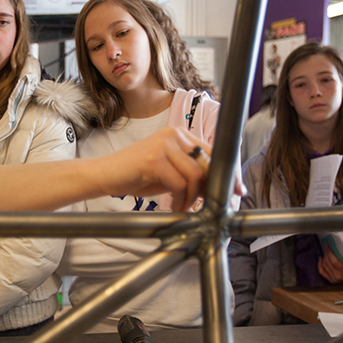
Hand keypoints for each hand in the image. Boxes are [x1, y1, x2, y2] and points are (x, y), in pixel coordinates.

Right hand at [99, 127, 242, 211]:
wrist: (104, 175)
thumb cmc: (135, 175)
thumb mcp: (168, 172)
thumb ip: (190, 173)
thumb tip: (216, 187)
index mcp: (179, 134)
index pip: (214, 152)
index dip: (229, 172)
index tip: (238, 190)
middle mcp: (174, 134)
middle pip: (208, 163)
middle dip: (214, 187)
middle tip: (213, 206)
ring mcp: (163, 145)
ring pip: (195, 176)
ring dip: (192, 198)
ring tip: (184, 207)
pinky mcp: (154, 159)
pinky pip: (179, 184)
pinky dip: (180, 200)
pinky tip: (174, 207)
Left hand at [318, 246, 342, 283]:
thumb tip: (336, 247)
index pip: (334, 262)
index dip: (330, 254)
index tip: (330, 247)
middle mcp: (337, 276)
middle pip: (328, 263)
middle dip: (326, 253)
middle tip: (326, 246)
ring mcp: (333, 279)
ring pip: (324, 266)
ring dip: (324, 257)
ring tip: (325, 251)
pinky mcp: (329, 280)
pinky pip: (322, 272)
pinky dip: (319, 264)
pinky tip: (320, 258)